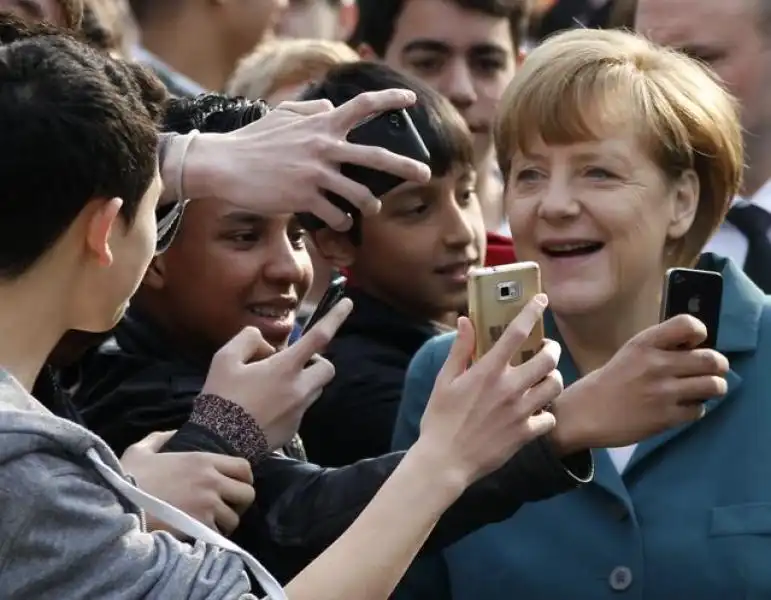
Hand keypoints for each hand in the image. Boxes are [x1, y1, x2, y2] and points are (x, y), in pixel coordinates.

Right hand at [120, 431, 254, 534]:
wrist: (116, 504)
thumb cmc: (128, 477)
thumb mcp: (141, 451)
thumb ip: (160, 438)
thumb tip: (172, 433)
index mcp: (203, 460)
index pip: (244, 468)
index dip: (243, 479)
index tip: (233, 487)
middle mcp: (211, 480)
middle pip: (247, 494)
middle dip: (239, 503)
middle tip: (225, 508)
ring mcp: (208, 504)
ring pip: (234, 518)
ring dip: (225, 523)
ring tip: (211, 523)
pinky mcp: (200, 525)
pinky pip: (219, 534)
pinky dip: (212, 536)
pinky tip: (200, 533)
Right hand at [183, 89, 430, 230]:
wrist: (224, 166)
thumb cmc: (252, 141)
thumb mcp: (281, 115)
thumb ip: (309, 110)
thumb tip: (330, 109)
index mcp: (320, 124)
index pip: (362, 105)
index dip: (390, 100)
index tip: (410, 99)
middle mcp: (323, 147)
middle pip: (376, 156)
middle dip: (405, 166)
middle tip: (425, 174)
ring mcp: (315, 174)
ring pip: (360, 194)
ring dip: (371, 204)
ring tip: (373, 208)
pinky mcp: (304, 199)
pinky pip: (335, 215)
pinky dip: (340, 221)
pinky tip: (338, 222)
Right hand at [202, 298, 353, 449]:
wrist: (219, 443)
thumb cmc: (222, 397)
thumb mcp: (225, 358)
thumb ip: (248, 339)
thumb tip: (265, 344)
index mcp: (285, 368)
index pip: (319, 337)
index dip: (336, 317)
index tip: (348, 302)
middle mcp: (300, 389)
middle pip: (327, 367)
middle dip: (315, 360)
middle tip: (291, 362)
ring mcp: (299, 412)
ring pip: (314, 389)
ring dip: (302, 381)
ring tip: (271, 385)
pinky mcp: (294, 429)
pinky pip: (300, 408)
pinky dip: (290, 401)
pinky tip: (264, 407)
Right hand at [416, 294, 561, 485]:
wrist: (445, 461)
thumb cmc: (440, 419)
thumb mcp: (445, 380)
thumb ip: (460, 349)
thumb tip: (465, 320)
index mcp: (488, 371)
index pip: (516, 332)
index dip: (532, 312)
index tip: (541, 300)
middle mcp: (509, 388)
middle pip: (547, 357)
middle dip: (551, 349)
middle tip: (545, 349)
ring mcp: (520, 411)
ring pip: (555, 385)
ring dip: (553, 377)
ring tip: (544, 377)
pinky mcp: (525, 434)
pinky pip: (550, 417)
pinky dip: (547, 412)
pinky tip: (538, 411)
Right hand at [549, 314, 728, 454]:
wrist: (585, 413)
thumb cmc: (610, 381)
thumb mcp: (630, 353)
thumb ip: (660, 348)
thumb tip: (696, 349)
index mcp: (644, 343)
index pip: (689, 325)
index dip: (699, 334)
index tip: (691, 345)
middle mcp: (657, 364)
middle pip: (712, 359)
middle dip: (717, 367)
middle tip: (709, 371)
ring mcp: (663, 392)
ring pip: (714, 386)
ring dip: (712, 388)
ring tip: (700, 390)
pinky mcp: (666, 417)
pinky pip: (699, 410)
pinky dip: (694, 410)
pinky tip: (680, 408)